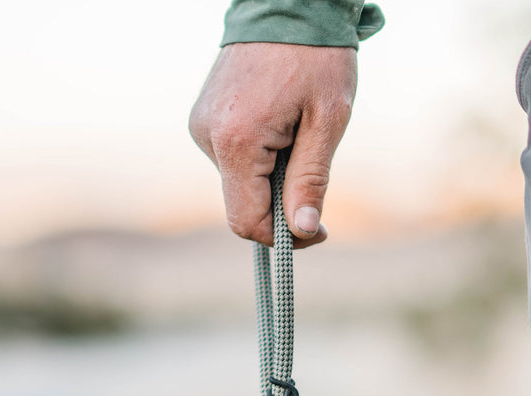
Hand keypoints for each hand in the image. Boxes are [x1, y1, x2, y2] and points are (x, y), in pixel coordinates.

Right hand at [190, 43, 357, 247]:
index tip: (315, 230)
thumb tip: (302, 230)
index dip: (283, 237)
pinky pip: (234, 161)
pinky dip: (259, 160)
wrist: (288, 2)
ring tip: (296, 135)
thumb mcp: (328, 121)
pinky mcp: (203, 119)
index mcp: (237, 142)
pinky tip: (279, 127)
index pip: (248, 222)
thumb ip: (311, 180)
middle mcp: (208, 137)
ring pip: (240, 185)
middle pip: (244, 206)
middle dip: (281, 204)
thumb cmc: (316, 56)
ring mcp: (202, 127)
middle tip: (312, 174)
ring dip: (271, 179)